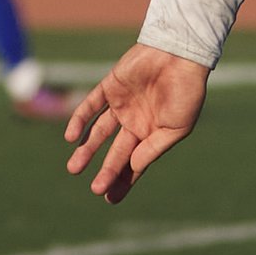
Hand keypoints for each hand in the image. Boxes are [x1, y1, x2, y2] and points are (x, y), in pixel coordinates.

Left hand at [64, 44, 208, 203]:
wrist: (180, 56)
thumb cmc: (185, 93)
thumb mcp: (175, 128)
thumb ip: (152, 148)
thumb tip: (132, 167)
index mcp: (153, 133)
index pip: (135, 162)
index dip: (124, 180)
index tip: (110, 198)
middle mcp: (136, 121)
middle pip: (116, 152)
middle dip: (106, 171)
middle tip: (96, 189)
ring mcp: (121, 105)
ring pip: (98, 132)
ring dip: (86, 150)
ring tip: (74, 169)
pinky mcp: (110, 87)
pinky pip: (90, 105)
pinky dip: (79, 120)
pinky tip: (70, 137)